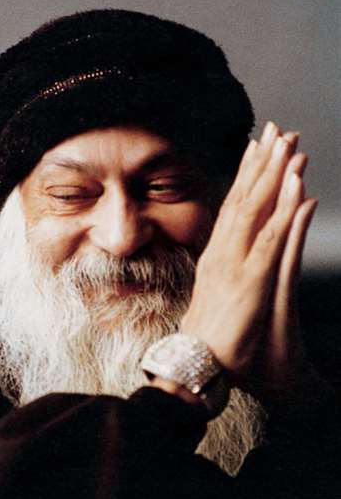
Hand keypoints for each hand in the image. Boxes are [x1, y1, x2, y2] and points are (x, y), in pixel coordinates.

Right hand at [180, 122, 313, 386]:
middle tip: (278, 129)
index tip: (258, 145)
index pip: (233, 206)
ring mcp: (234, 265)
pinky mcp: (251, 283)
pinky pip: (272, 243)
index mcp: (217, 256)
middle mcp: (223, 253)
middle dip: (263, 162)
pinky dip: (284, 215)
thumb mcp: (219, 301)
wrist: (200, 369)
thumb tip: (235, 256)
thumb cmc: (211, 341)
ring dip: (274, 177)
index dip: (247, 174)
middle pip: (244, 199)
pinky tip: (298, 192)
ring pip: (257, 212)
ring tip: (290, 146)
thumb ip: (227, 275)